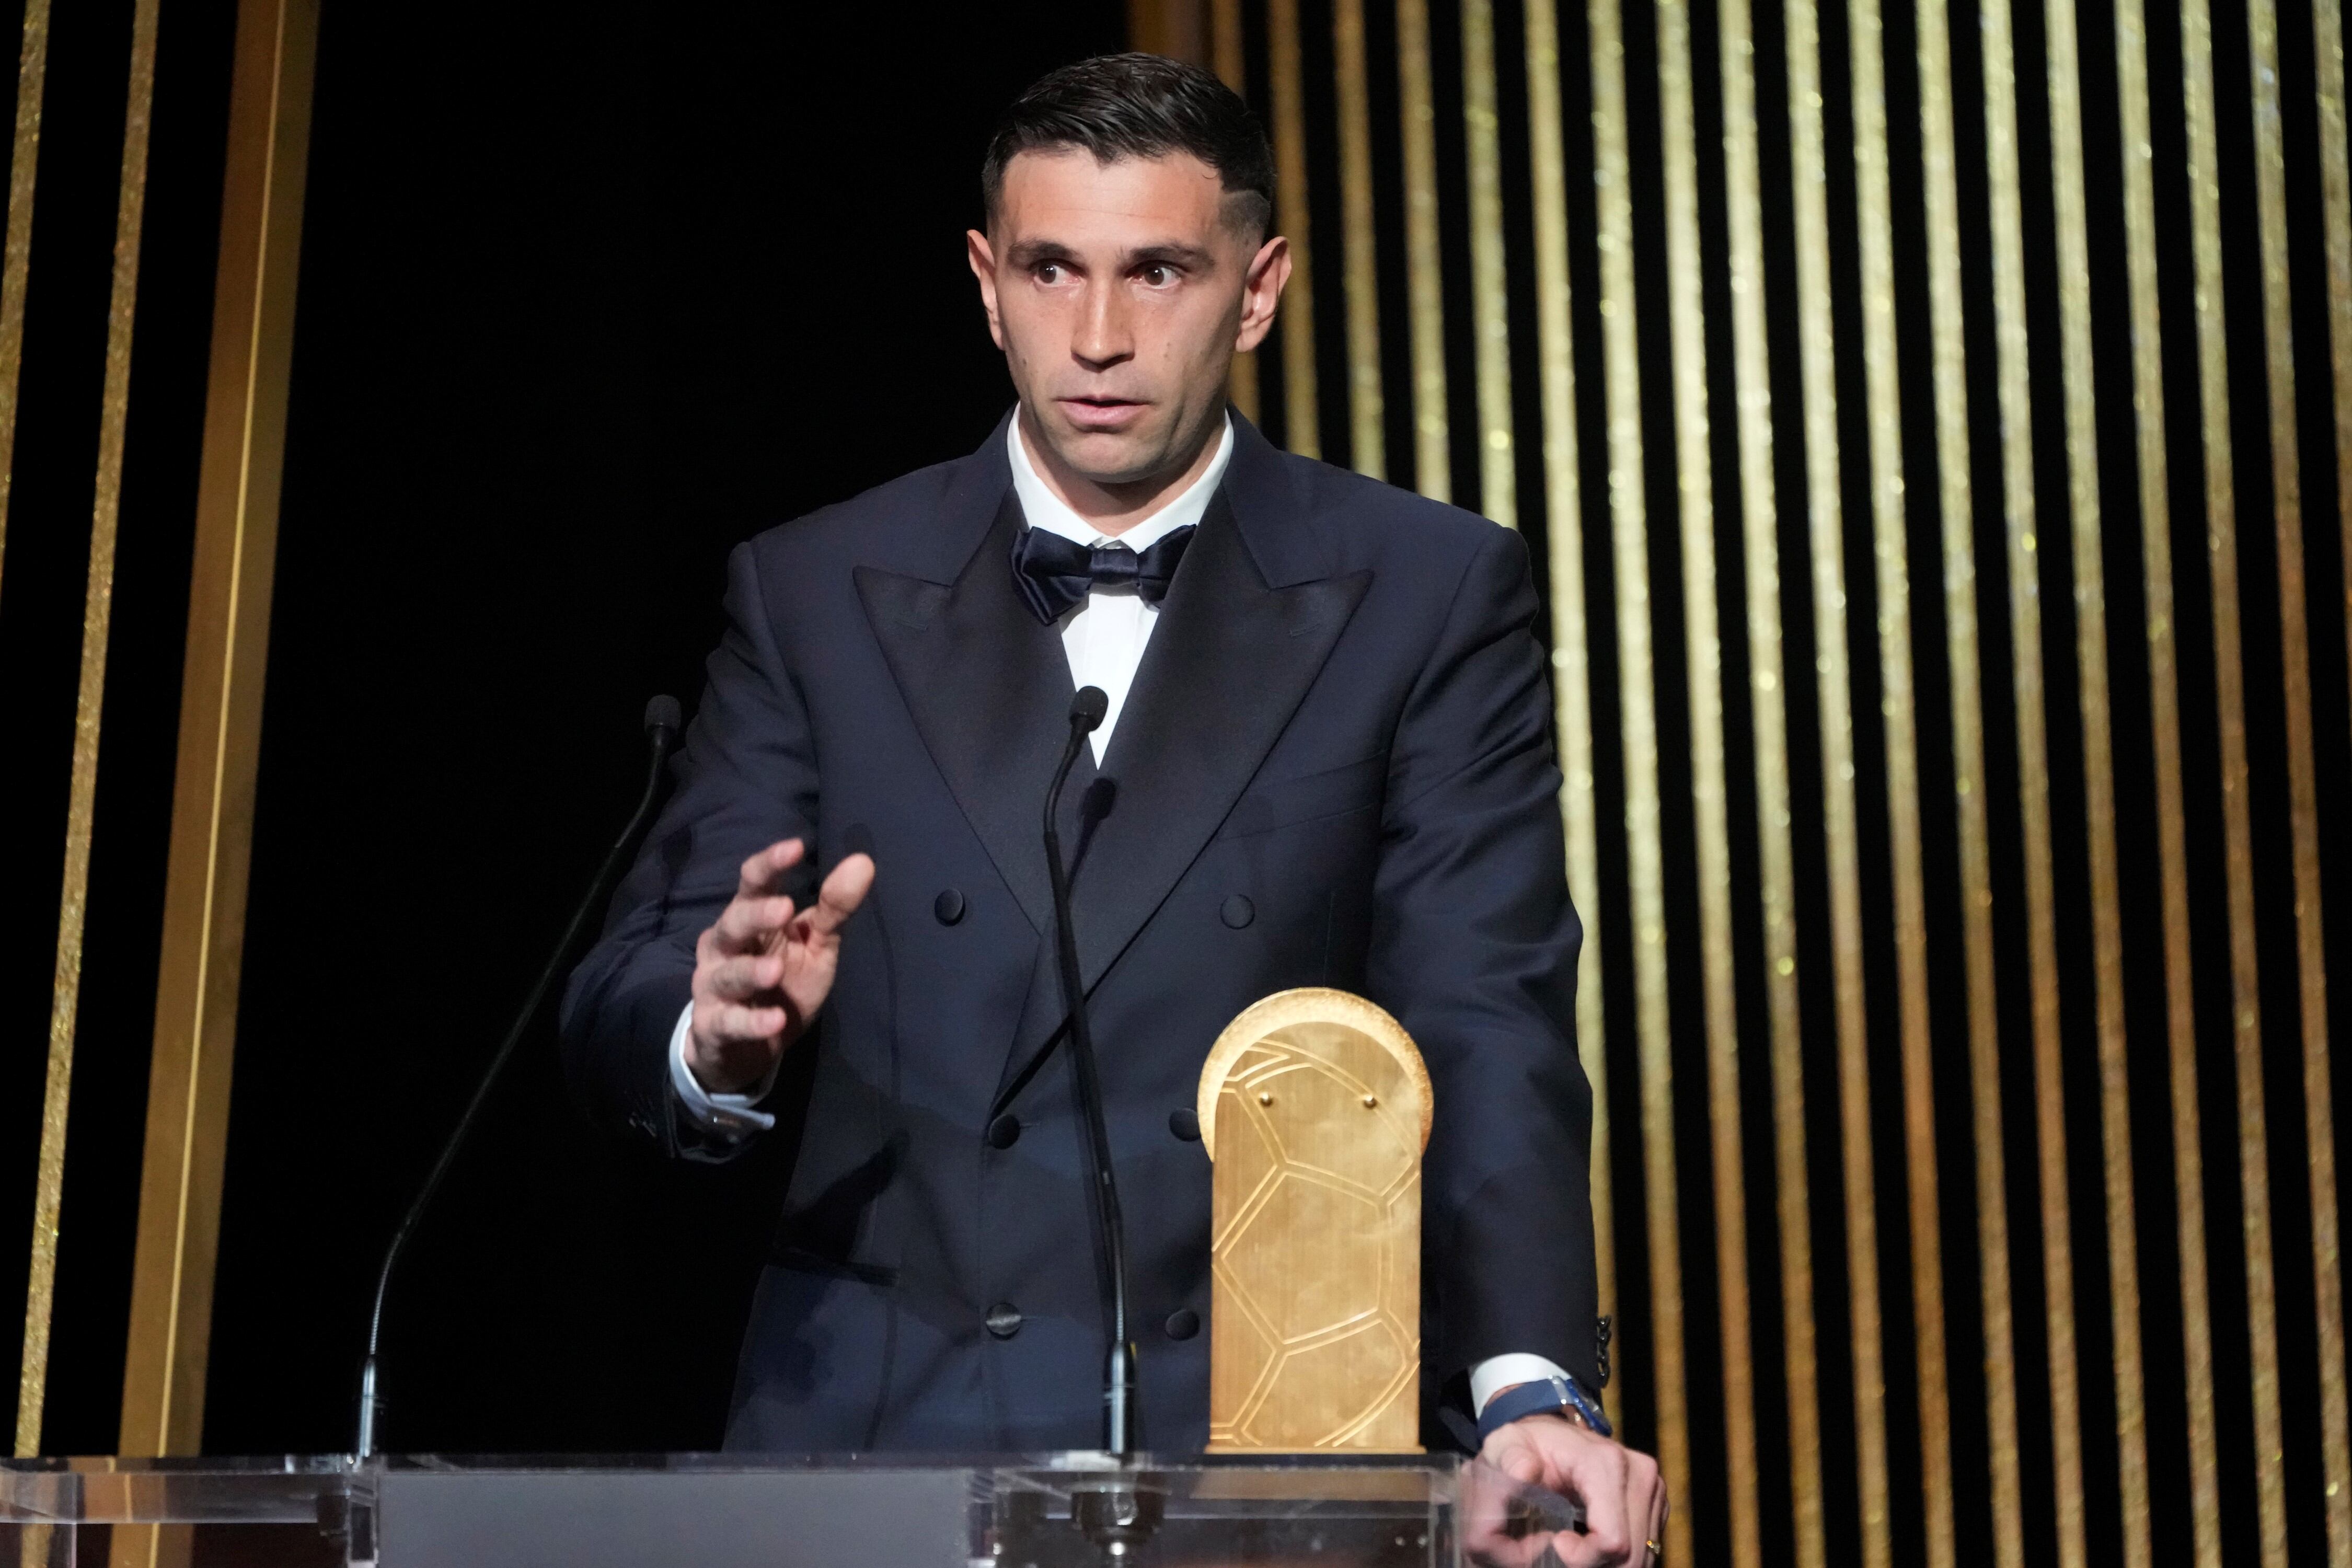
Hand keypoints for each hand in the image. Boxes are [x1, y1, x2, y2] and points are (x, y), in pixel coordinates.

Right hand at [687, 839, 873, 1093]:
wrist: (746, 1047)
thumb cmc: (783, 983)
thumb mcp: (814, 945)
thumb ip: (833, 908)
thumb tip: (863, 861)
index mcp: (749, 919)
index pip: (753, 883)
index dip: (770, 864)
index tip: (796, 847)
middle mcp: (724, 947)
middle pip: (732, 924)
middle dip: (755, 915)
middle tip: (784, 909)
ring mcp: (714, 987)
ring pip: (727, 974)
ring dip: (750, 971)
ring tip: (775, 971)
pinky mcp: (713, 1027)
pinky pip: (729, 1022)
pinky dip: (751, 1022)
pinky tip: (774, 1021)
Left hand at [1468, 1411, 1666, 1567]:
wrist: (1548, 1433)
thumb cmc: (1523, 1445)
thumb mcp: (1503, 1447)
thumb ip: (1506, 1463)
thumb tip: (1526, 1472)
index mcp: (1606, 1462)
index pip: (1613, 1541)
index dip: (1581, 1559)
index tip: (1555, 1543)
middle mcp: (1639, 1474)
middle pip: (1630, 1557)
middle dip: (1592, 1566)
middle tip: (1558, 1551)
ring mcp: (1653, 1490)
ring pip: (1640, 1558)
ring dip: (1604, 1565)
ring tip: (1572, 1547)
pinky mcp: (1655, 1504)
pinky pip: (1644, 1551)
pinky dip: (1615, 1560)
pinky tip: (1589, 1545)